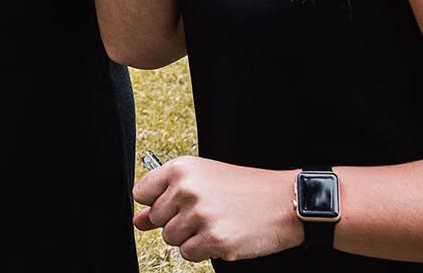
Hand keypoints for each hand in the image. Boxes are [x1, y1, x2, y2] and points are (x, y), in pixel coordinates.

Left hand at [134, 157, 303, 262]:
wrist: (284, 202)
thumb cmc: (244, 189)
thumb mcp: (203, 181)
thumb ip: (165, 199)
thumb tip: (138, 221)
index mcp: (181, 168)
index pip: (141, 193)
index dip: (156, 204)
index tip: (174, 205)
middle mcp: (186, 189)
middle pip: (157, 219)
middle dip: (178, 221)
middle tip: (207, 213)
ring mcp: (199, 215)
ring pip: (171, 238)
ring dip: (191, 237)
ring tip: (216, 223)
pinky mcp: (213, 239)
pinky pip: (188, 254)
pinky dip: (203, 250)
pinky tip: (222, 235)